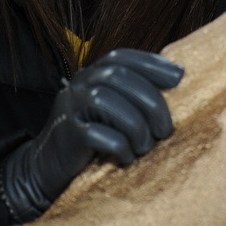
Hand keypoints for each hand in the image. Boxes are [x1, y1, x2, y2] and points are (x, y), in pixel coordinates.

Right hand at [0, 49, 182, 222]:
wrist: (46, 169)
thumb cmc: (90, 139)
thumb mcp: (110, 111)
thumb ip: (131, 95)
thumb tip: (176, 80)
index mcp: (92, 74)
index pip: (123, 57)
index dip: (152, 64)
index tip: (179, 77)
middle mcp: (79, 84)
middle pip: (119, 77)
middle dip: (151, 102)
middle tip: (165, 129)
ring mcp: (71, 107)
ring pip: (107, 101)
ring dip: (136, 126)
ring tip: (145, 146)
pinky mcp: (67, 134)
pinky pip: (97, 134)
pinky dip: (119, 146)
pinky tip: (126, 158)